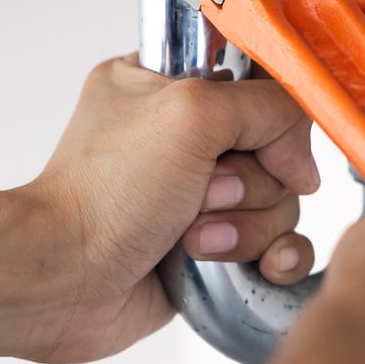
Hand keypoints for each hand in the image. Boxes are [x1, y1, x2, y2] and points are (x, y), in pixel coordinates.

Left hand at [0, 56, 320, 362]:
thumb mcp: (191, 114)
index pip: (258, 82)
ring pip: (280, 202)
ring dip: (247, 225)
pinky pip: (278, 245)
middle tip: (203, 193)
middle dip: (251, 182)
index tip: (265, 146)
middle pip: (277, 150)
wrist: (64, 281)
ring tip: (195, 237)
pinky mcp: (212, 247)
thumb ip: (265, 106)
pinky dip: (271, 256)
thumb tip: (301, 155)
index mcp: (168, 85)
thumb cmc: (102, 195)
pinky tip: (253, 265)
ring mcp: (200, 196)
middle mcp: (186, 139)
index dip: (273, 118)